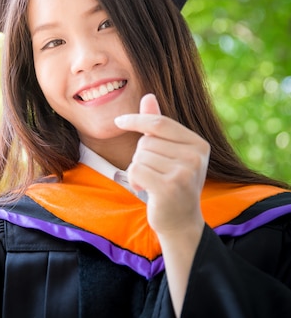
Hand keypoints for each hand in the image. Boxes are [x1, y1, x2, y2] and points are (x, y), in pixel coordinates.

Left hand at [115, 94, 208, 235]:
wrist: (181, 222)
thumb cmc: (172, 184)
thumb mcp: (169, 152)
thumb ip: (158, 125)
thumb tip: (148, 95)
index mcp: (198, 143)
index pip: (160, 122)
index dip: (137, 119)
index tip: (119, 121)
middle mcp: (195, 156)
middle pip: (147, 140)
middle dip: (141, 155)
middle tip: (154, 173)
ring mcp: (185, 172)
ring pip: (140, 155)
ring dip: (137, 169)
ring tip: (152, 183)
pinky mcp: (170, 187)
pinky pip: (136, 169)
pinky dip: (134, 179)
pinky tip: (145, 189)